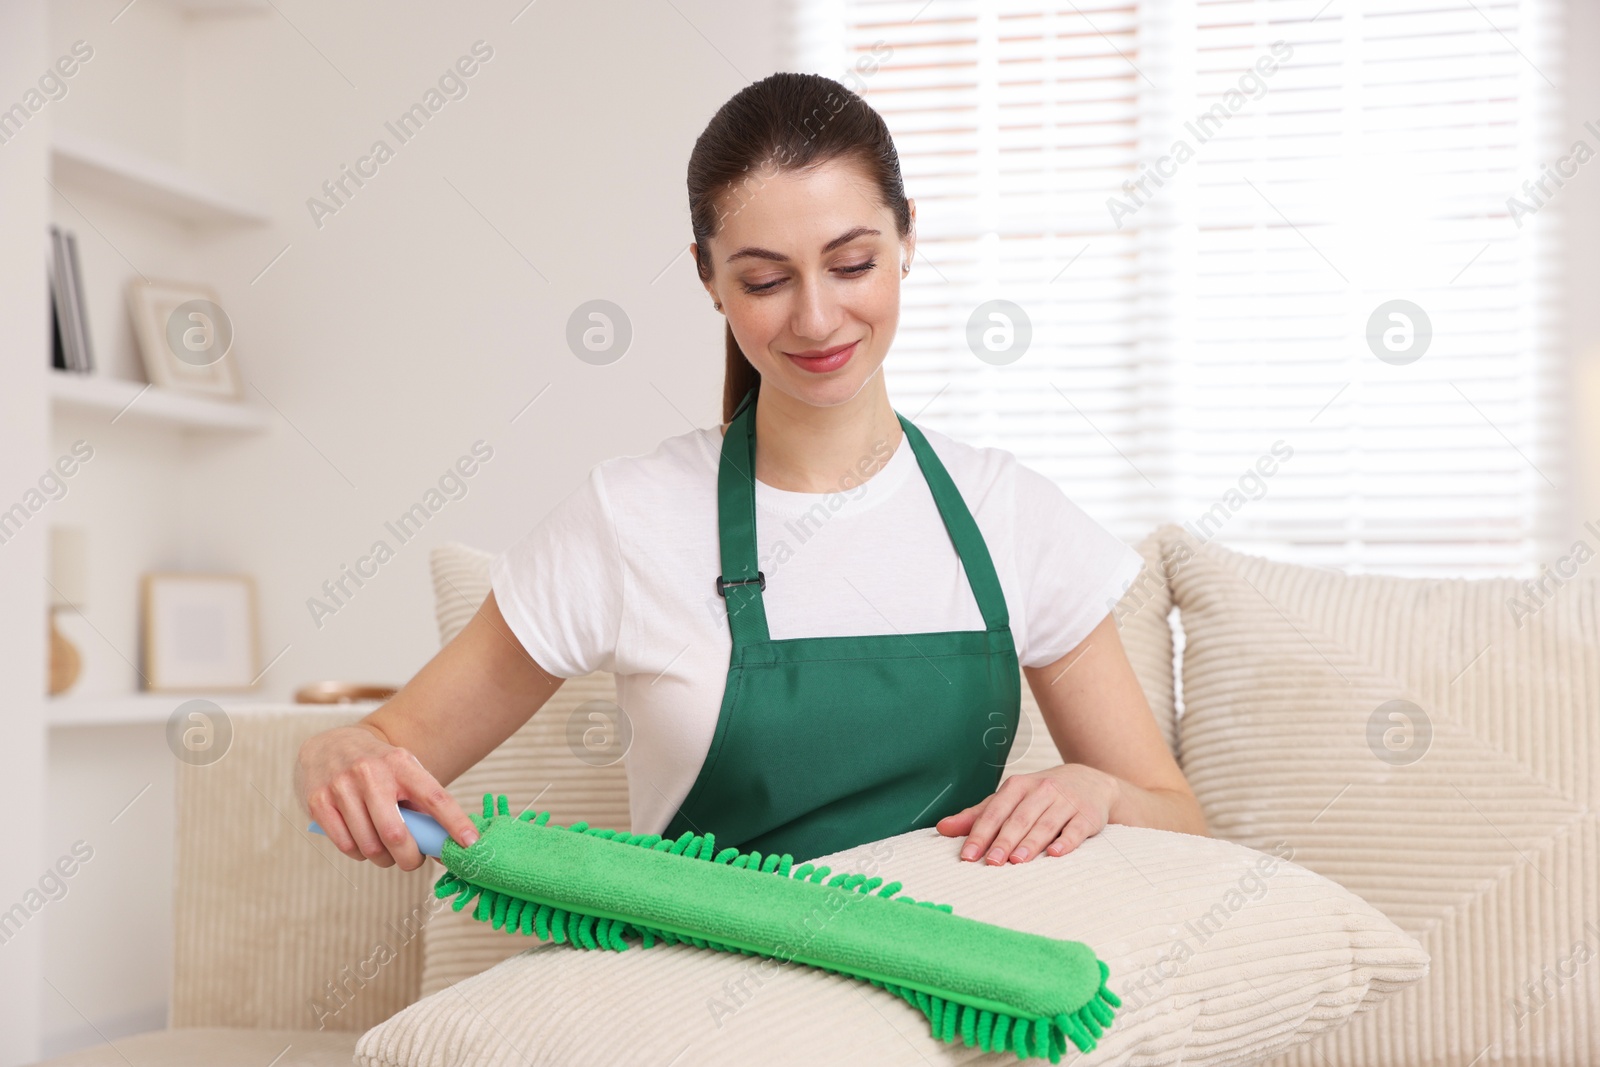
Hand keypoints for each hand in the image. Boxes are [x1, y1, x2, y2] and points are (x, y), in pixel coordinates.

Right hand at [294, 723, 478, 871]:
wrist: (332, 745)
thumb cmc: (379, 769)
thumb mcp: (405, 774)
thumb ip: (425, 809)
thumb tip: (448, 851)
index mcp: (402, 764)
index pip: (435, 796)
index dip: (455, 822)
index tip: (471, 844)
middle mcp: (371, 772)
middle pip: (396, 834)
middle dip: (409, 858)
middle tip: (412, 861)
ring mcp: (341, 786)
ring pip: (369, 845)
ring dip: (382, 859)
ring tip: (385, 851)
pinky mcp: (318, 801)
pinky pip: (345, 845)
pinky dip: (358, 854)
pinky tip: (362, 844)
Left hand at [936, 764, 1116, 863]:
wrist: (1089, 781)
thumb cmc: (1041, 795)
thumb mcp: (1010, 799)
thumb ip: (978, 815)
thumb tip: (942, 828)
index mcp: (1017, 786)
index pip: (994, 812)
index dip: (980, 833)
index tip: (968, 855)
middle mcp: (1041, 790)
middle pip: (1019, 818)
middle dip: (1004, 841)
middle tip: (991, 862)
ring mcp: (1065, 802)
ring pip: (1045, 824)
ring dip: (1030, 843)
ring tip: (1016, 861)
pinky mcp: (1087, 815)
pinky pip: (1075, 829)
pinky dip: (1066, 841)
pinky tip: (1056, 854)